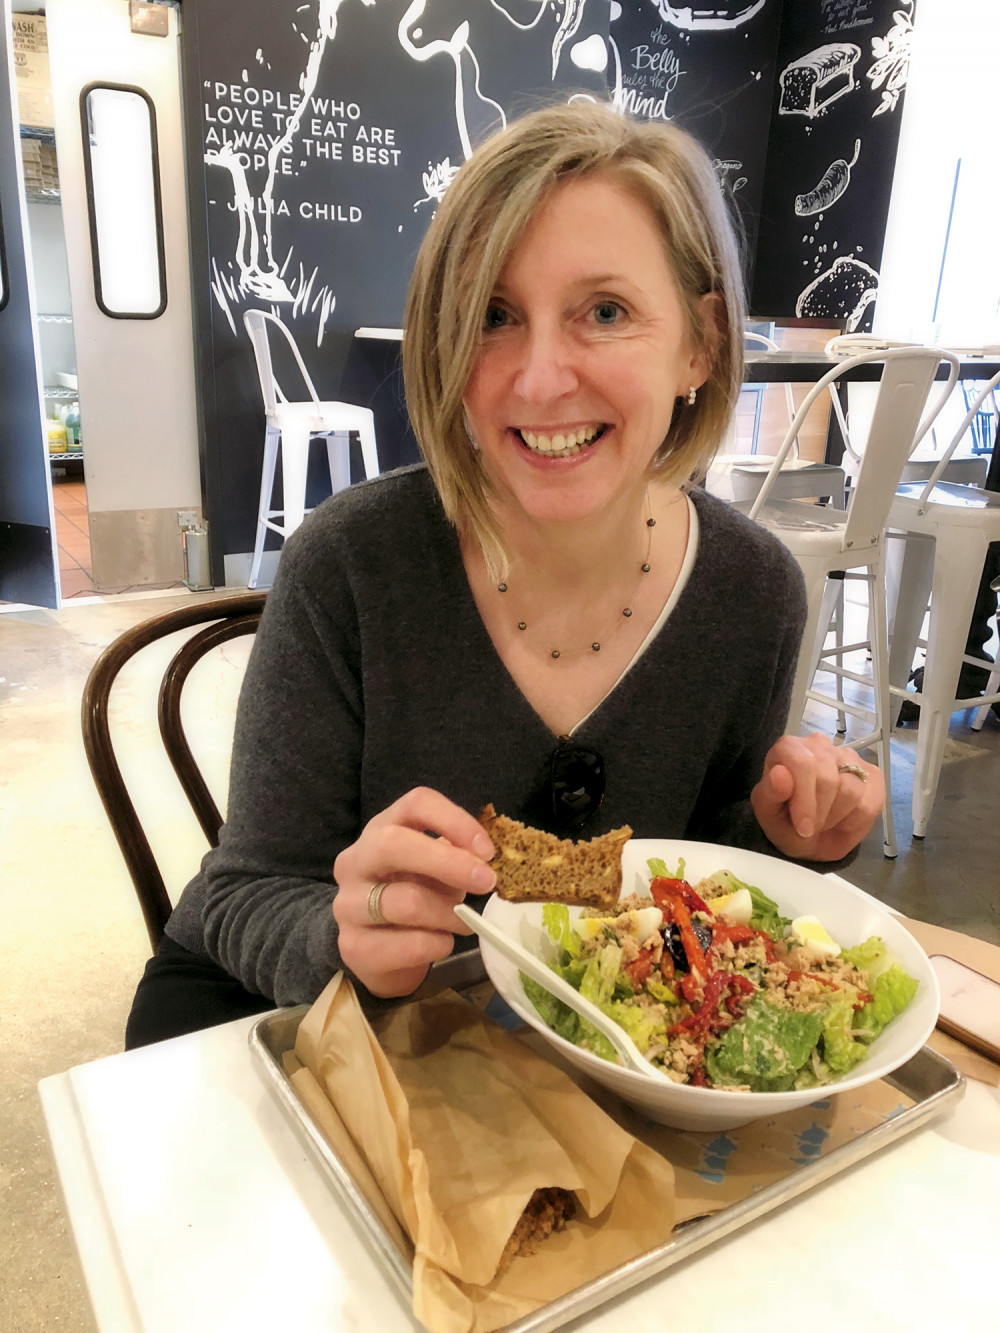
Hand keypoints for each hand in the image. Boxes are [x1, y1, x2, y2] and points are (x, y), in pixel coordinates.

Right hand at [332, 787, 495, 997]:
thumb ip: (454, 857)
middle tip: (486, 882)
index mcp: (381, 829)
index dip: (455, 821)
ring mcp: (348, 904)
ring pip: (406, 902)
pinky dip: (438, 945)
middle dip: (448, 863)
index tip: (487, 851)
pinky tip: (441, 943)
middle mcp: (355, 860)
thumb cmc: (413, 896)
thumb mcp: (433, 869)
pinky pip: (409, 944)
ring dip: (449, 915)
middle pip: (393, 844)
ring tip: (465, 923)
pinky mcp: (353, 946)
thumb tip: (483, 860)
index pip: (415, 804)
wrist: (376, 952)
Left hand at [750, 733, 883, 861]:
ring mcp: (849, 757)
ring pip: (851, 790)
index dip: (804, 799)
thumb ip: (771, 793)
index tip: (803, 827)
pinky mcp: (872, 775)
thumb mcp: (769, 815)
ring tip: (823, 821)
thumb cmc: (786, 823)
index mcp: (789, 748)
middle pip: (828, 778)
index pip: (802, 763)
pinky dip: (854, 821)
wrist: (811, 838)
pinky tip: (842, 820)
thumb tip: (779, 774)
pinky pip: (869, 802)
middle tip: (810, 828)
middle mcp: (820, 745)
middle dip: (819, 812)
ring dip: (835, 817)